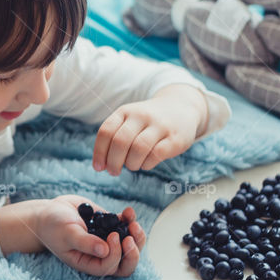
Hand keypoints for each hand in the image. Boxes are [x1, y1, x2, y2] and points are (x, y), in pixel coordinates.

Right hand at [34, 194, 145, 277]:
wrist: (49, 212)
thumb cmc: (53, 226)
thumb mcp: (66, 234)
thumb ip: (84, 242)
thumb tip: (105, 250)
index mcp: (89, 263)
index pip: (109, 266)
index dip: (117, 254)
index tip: (113, 235)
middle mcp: (100, 255)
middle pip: (125, 263)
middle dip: (133, 251)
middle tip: (131, 236)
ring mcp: (107, 241)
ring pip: (130, 246)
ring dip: (137, 236)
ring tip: (133, 221)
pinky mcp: (109, 226)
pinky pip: (126, 227)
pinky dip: (130, 220)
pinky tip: (128, 211)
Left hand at [92, 85, 207, 174]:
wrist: (181, 108)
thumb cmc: (147, 122)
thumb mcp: (129, 121)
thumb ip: (114, 138)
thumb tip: (101, 165)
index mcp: (126, 111)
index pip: (106, 131)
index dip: (99, 152)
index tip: (98, 167)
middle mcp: (141, 115)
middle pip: (120, 141)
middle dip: (113, 162)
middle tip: (114, 172)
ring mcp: (160, 126)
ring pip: (138, 148)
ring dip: (131, 164)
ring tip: (132, 166)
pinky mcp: (175, 139)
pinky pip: (156, 155)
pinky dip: (146, 164)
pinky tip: (145, 164)